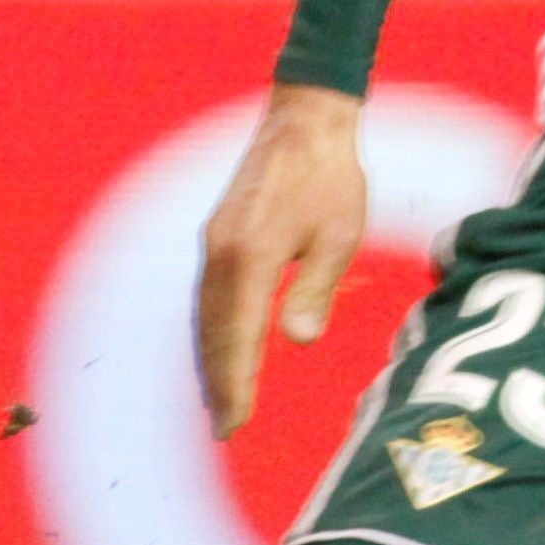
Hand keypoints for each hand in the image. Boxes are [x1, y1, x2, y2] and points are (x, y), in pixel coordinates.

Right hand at [195, 83, 369, 434]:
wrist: (305, 119)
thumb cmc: (331, 177)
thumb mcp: (339, 235)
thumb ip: (314, 288)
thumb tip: (297, 339)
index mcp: (250, 255)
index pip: (240, 335)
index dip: (237, 382)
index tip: (235, 422)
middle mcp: (220, 251)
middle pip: (213, 331)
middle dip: (218, 380)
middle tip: (225, 425)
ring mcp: (214, 240)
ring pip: (206, 314)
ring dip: (211, 358)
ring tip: (219, 397)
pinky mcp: (218, 232)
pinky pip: (209, 293)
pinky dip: (211, 328)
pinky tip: (221, 344)